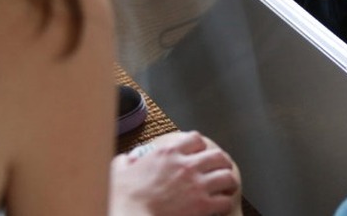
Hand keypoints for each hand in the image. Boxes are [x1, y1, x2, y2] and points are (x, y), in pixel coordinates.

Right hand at [110, 131, 241, 215]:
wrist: (129, 215)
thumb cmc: (122, 197)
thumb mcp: (118, 171)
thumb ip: (125, 162)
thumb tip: (125, 160)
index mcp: (167, 152)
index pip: (195, 139)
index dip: (200, 145)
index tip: (200, 152)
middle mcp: (186, 165)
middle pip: (218, 156)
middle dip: (222, 162)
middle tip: (221, 168)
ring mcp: (196, 185)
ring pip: (227, 176)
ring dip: (228, 181)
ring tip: (226, 186)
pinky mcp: (201, 205)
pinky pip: (224, 200)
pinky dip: (225, 202)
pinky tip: (221, 205)